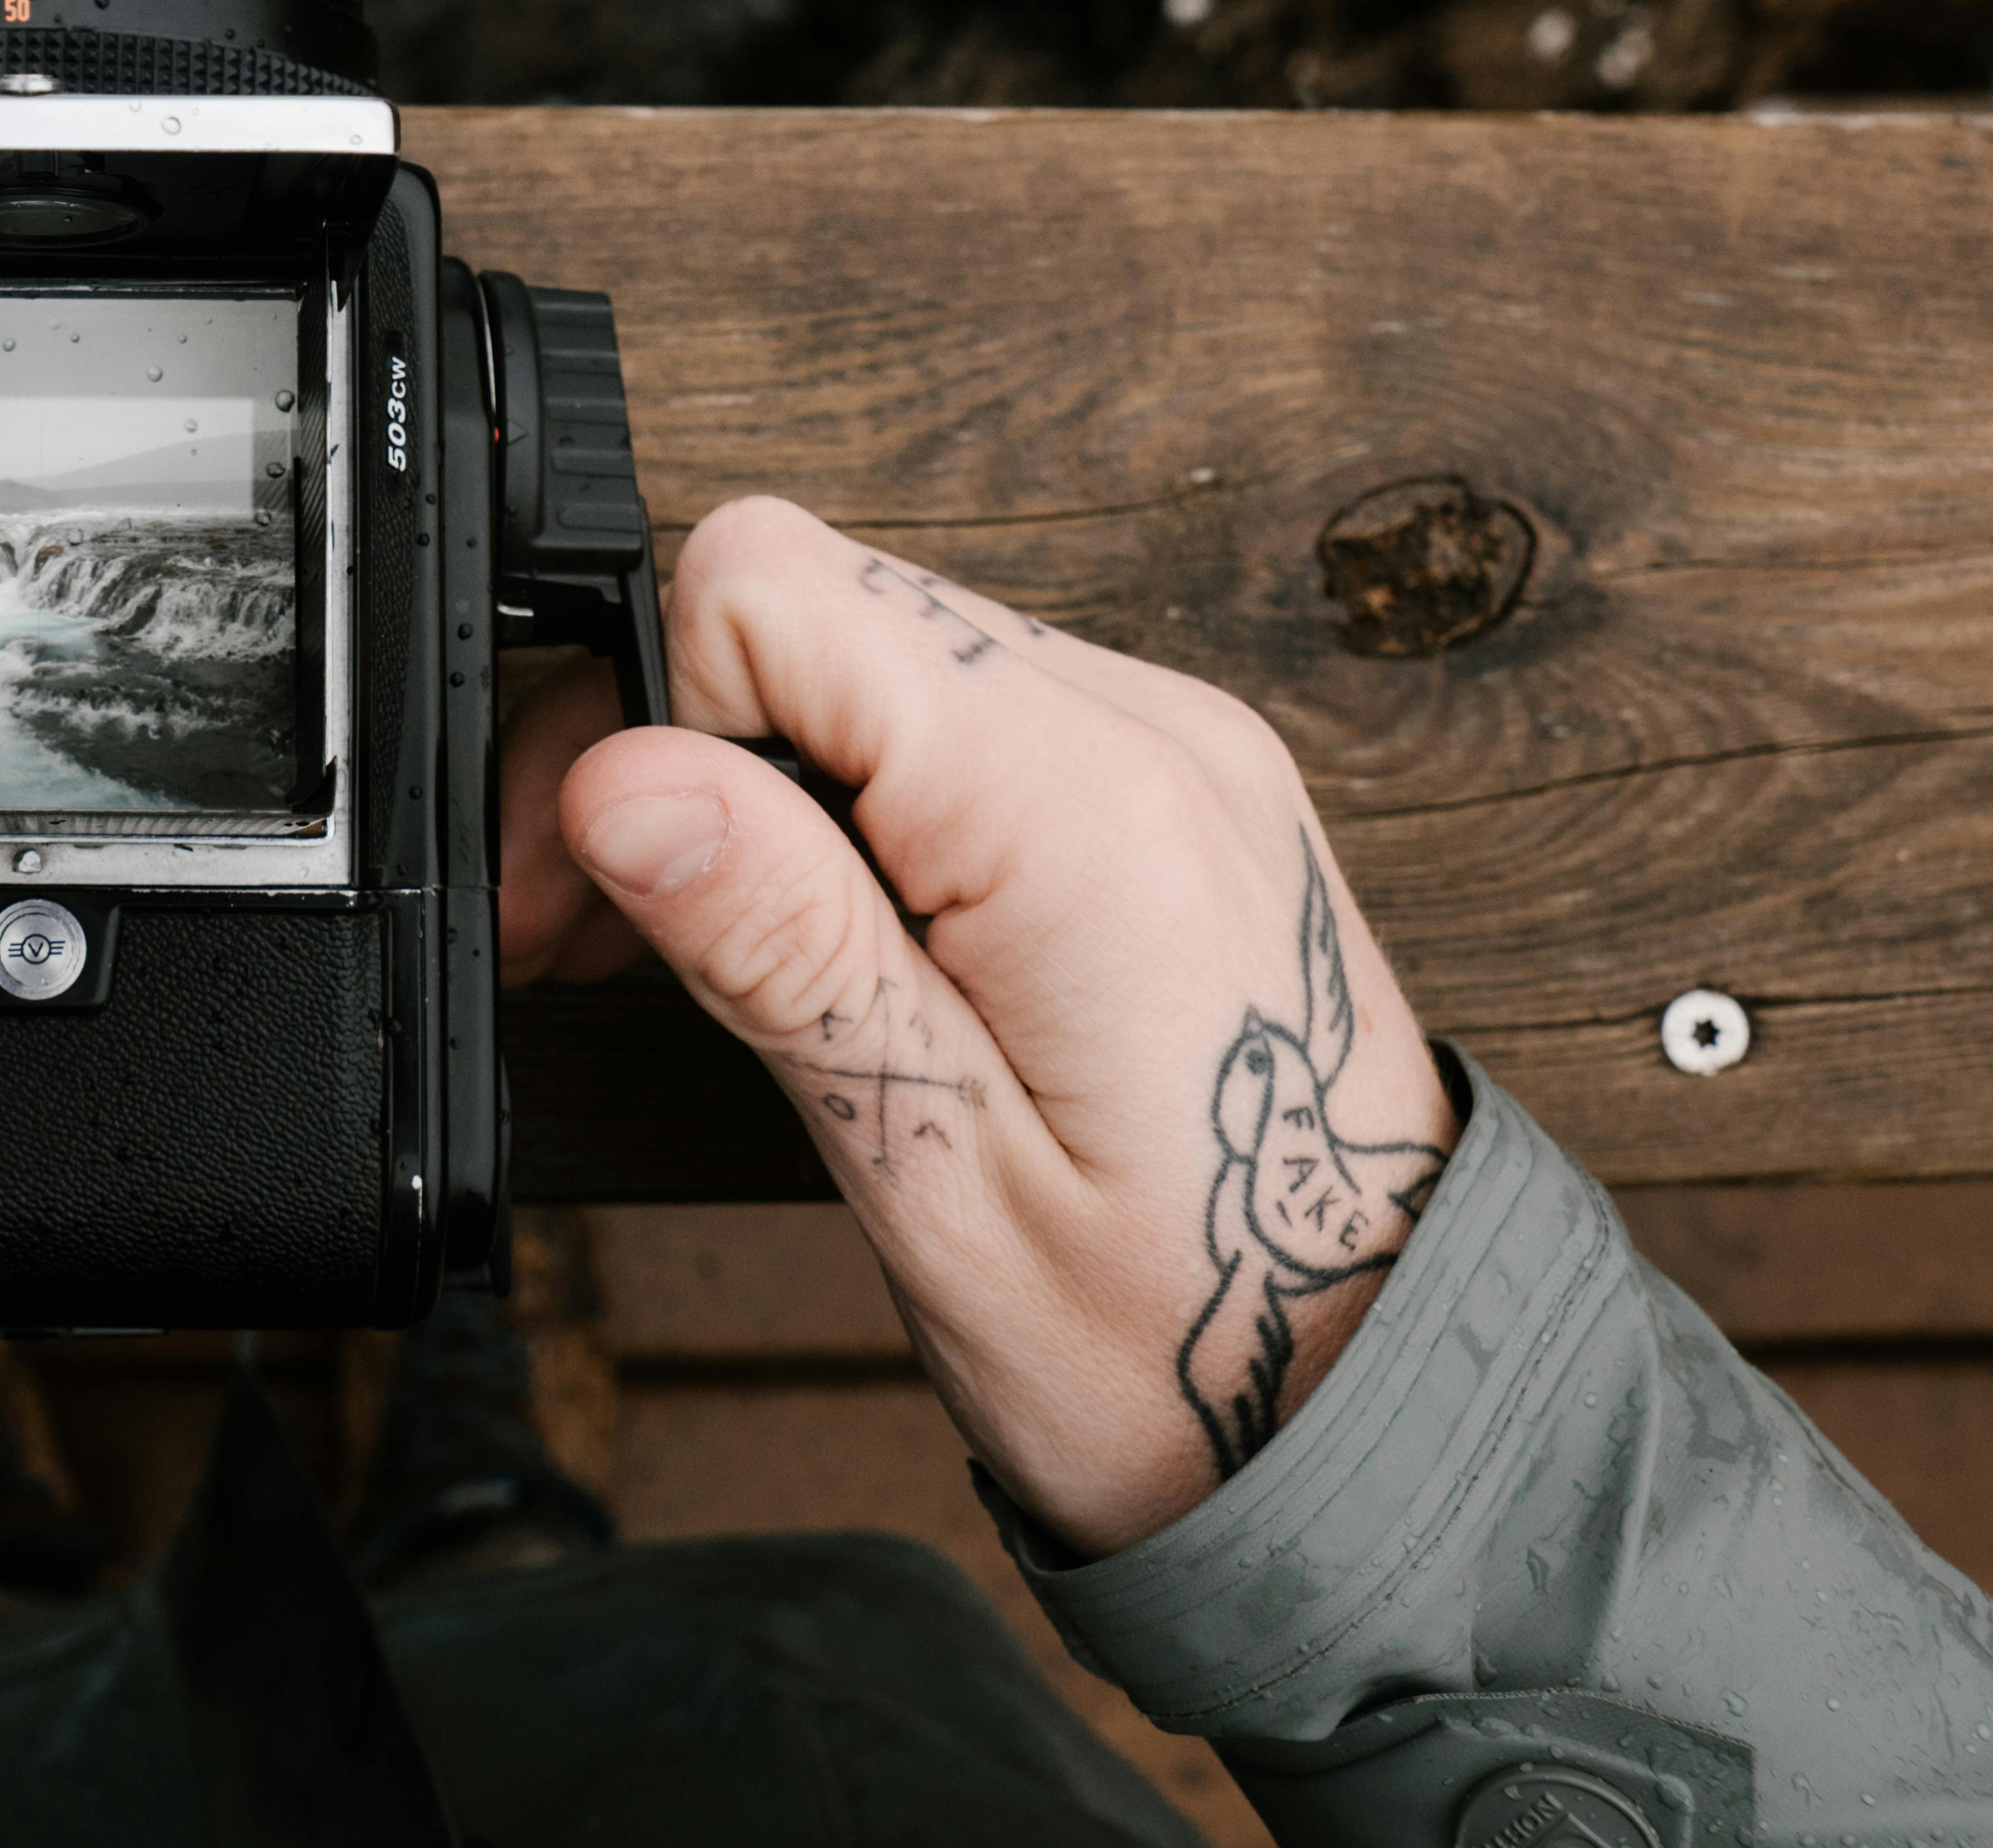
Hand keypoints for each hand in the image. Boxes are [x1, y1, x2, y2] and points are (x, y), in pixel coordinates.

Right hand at [508, 497, 1458, 1556]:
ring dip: (762, 777)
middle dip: (678, 748)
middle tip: (602, 932)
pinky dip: (863, 797)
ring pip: (878, 643)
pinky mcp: (1176, 788)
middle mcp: (1148, 736)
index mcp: (1083, 812)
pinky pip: (968, 712)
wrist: (1390, 1403)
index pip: (770, 589)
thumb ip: (783, 949)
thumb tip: (625, 775)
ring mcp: (1175, 752)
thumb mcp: (938, 1178)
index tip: (607, 888)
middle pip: (815, 596)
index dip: (651, 725)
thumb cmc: (1181, 1345)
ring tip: (713, 953)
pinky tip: (837, 934)